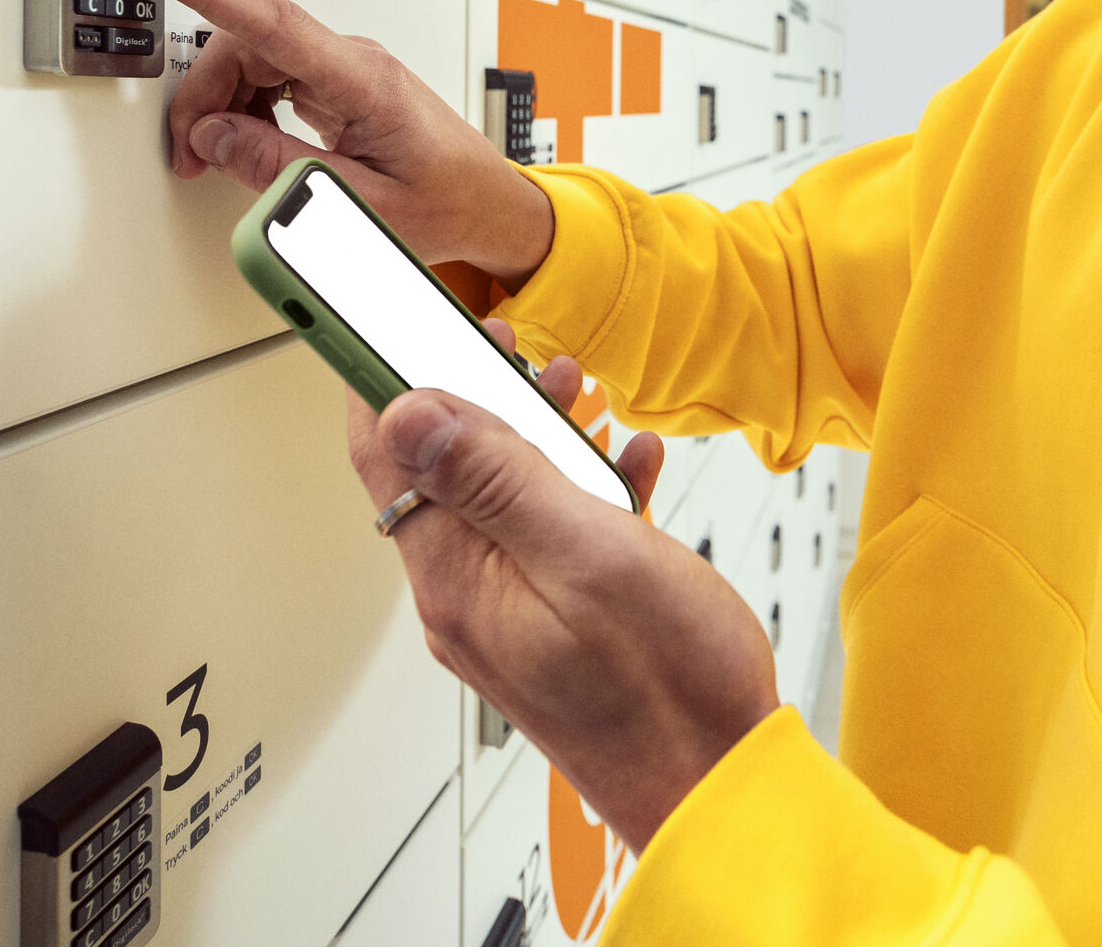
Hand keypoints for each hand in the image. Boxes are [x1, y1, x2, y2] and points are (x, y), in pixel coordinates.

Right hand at [135, 0, 554, 279]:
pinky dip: (245, 109)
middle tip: (188, 152)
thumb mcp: (356, 206)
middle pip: (250, 45)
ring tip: (211, 157)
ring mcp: (347, 69)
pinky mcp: (341, 84)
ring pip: (256, 60)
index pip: (273, 21)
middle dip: (205, 93)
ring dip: (222, 104)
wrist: (488, 204)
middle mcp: (354, 62)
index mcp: (364, 82)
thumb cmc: (444, 204)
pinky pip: (274, 78)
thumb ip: (278, 169)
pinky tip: (243, 144)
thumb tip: (214, 137)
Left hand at [349, 323, 777, 854]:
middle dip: (473, 392)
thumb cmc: (668, 691)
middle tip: (512, 342)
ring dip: (532, 434)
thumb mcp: (588, 555)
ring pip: (496, 494)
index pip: (382, 455)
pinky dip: (576, 486)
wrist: (721, 786)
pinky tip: (624, 464)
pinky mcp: (552, 622)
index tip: (395, 314)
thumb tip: (408, 413)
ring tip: (574, 390)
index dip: (381, 374)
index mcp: (458, 579)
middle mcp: (468, 597)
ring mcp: (509, 612)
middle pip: (437, 468)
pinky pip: (544, 533)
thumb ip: (497, 479)